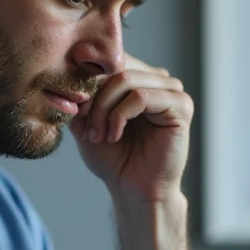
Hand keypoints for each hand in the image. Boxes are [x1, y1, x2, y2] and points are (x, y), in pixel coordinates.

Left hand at [70, 53, 192, 203]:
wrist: (133, 189)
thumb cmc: (114, 158)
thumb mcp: (85, 121)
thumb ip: (79, 96)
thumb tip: (68, 73)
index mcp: (138, 76)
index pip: (109, 59)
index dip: (86, 79)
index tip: (74, 108)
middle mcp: (157, 78)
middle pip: (115, 67)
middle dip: (93, 97)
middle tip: (85, 125)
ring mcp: (171, 90)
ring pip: (126, 80)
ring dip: (104, 109)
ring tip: (99, 135)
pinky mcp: (181, 105)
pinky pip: (141, 97)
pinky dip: (120, 116)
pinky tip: (115, 135)